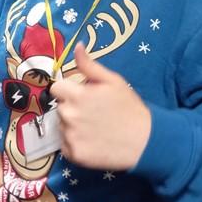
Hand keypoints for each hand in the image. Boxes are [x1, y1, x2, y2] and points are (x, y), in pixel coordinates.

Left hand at [50, 43, 150, 170]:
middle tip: (92, 112)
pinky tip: (92, 140)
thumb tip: (77, 46)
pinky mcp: (74, 155)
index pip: (56, 88)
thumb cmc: (129, 108)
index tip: (82, 95)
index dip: (68, 90)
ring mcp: (70, 137)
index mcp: (77, 95)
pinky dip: (74, 143)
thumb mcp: (112, 80)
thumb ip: (89, 65)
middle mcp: (69, 116)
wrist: (144, 141)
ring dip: (72, 125)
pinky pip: (65, 145)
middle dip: (71, 107)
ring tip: (94, 127)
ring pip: (61, 126)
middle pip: (59, 107)